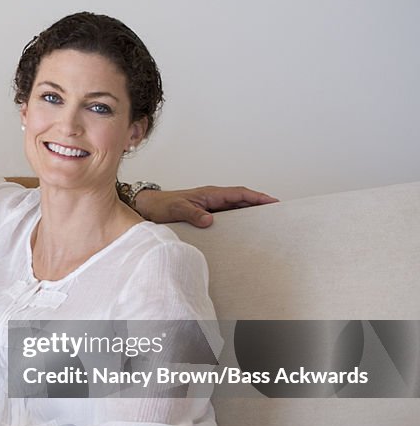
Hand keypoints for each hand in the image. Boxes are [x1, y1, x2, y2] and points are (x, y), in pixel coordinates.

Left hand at [134, 186, 278, 227]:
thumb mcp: (177, 209)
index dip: (257, 197)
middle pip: (242, 201)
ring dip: (250, 214)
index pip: (239, 193)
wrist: (147, 208)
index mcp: (210, 193)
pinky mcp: (205, 216)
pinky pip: (226, 218)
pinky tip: (244, 232)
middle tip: (278, 214)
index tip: (273, 202)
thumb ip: (193, 213)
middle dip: (260, 205)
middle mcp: (212, 199)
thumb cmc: (161, 206)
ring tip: (267, 224)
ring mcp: (209, 207)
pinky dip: (237, 222)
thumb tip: (210, 220)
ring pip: (236, 210)